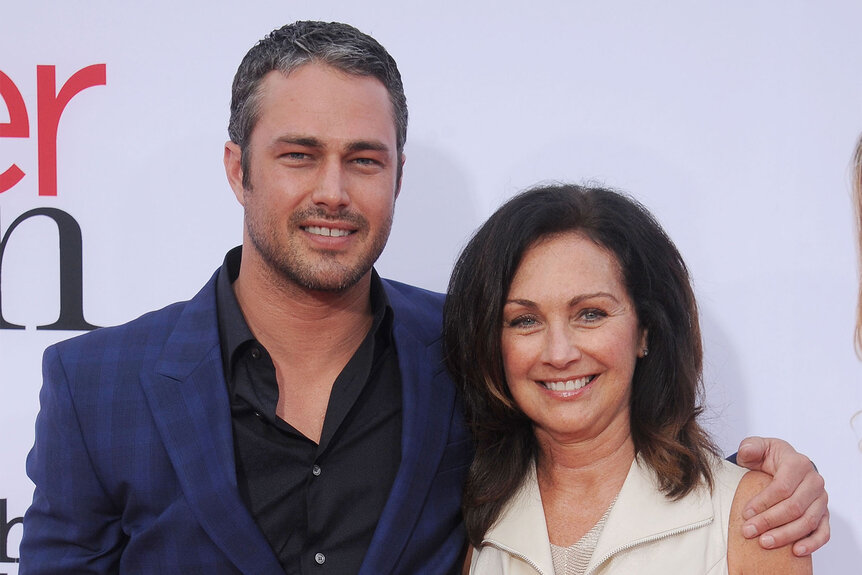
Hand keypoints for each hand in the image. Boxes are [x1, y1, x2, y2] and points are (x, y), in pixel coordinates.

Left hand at [735, 436, 828, 555]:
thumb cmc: (769, 457)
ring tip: (764, 542)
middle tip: (749, 531)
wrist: (784, 465)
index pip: (782, 487)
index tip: (745, 513)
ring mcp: (821, 499)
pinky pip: (823, 532)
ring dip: (785, 535)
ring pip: (807, 522)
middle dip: (769, 521)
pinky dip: (811, 543)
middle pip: (794, 507)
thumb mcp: (757, 447)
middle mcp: (814, 482)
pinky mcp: (824, 514)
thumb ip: (750, 447)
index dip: (763, 502)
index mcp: (798, 463)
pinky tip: (795, 550)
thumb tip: (746, 451)